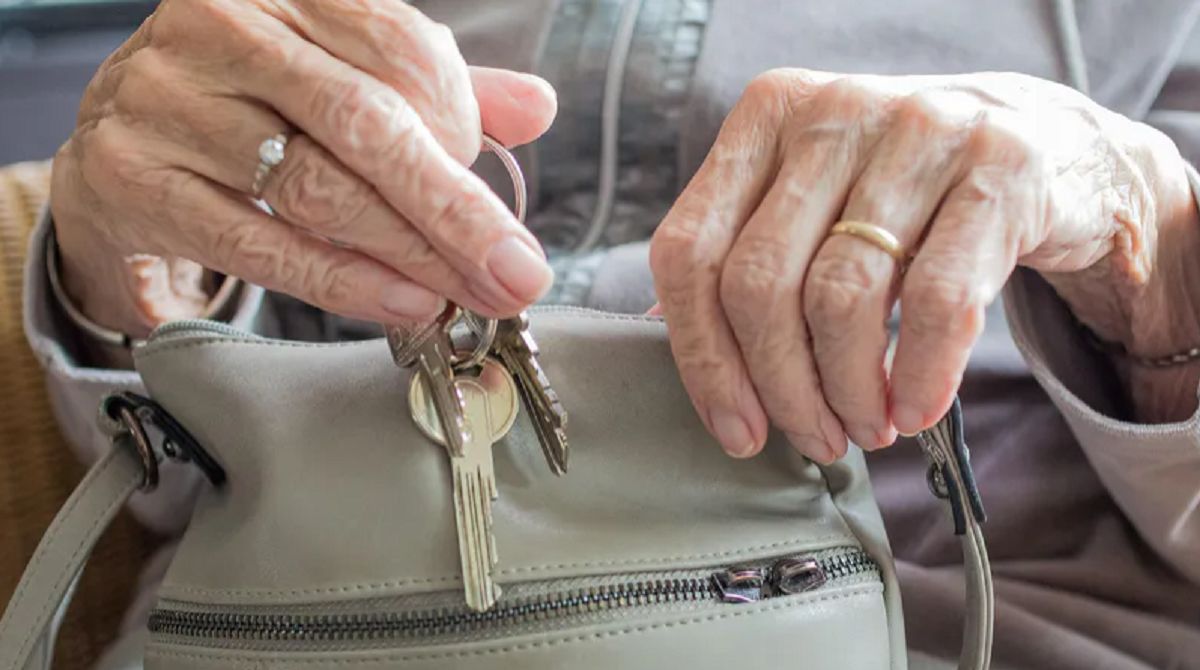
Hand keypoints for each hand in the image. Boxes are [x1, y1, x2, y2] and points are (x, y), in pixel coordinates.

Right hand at [51, 0, 557, 336]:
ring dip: (410, 254)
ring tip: (469, 294)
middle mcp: (222, 30)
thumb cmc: (254, 109)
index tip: (502, 196)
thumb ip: (437, 90)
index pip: (399, 46)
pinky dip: (343, 280)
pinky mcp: (135, 179)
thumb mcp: (347, 81)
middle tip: (516, 272)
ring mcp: (168, 102)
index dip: (463, 125)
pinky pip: (260, 243)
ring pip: (317, 188)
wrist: (124, 149)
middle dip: (455, 209)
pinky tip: (402, 301)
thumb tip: (538, 106)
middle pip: (365, 122)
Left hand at [650, 69, 1196, 460]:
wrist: (1048, 145)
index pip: (690, 250)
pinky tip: (915, 408)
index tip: (734, 427)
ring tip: (867, 427)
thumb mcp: (815, 200)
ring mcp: (918, 131)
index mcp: (766, 116)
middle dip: (781, 387)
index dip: (702, 356)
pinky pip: (936, 301)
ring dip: (848, 391)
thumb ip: (743, 252)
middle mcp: (833, 112)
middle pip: (759, 283)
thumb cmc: (908, 193)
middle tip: (814, 438)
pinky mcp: (998, 168)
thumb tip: (665, 333)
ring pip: (841, 296)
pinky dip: (919, 375)